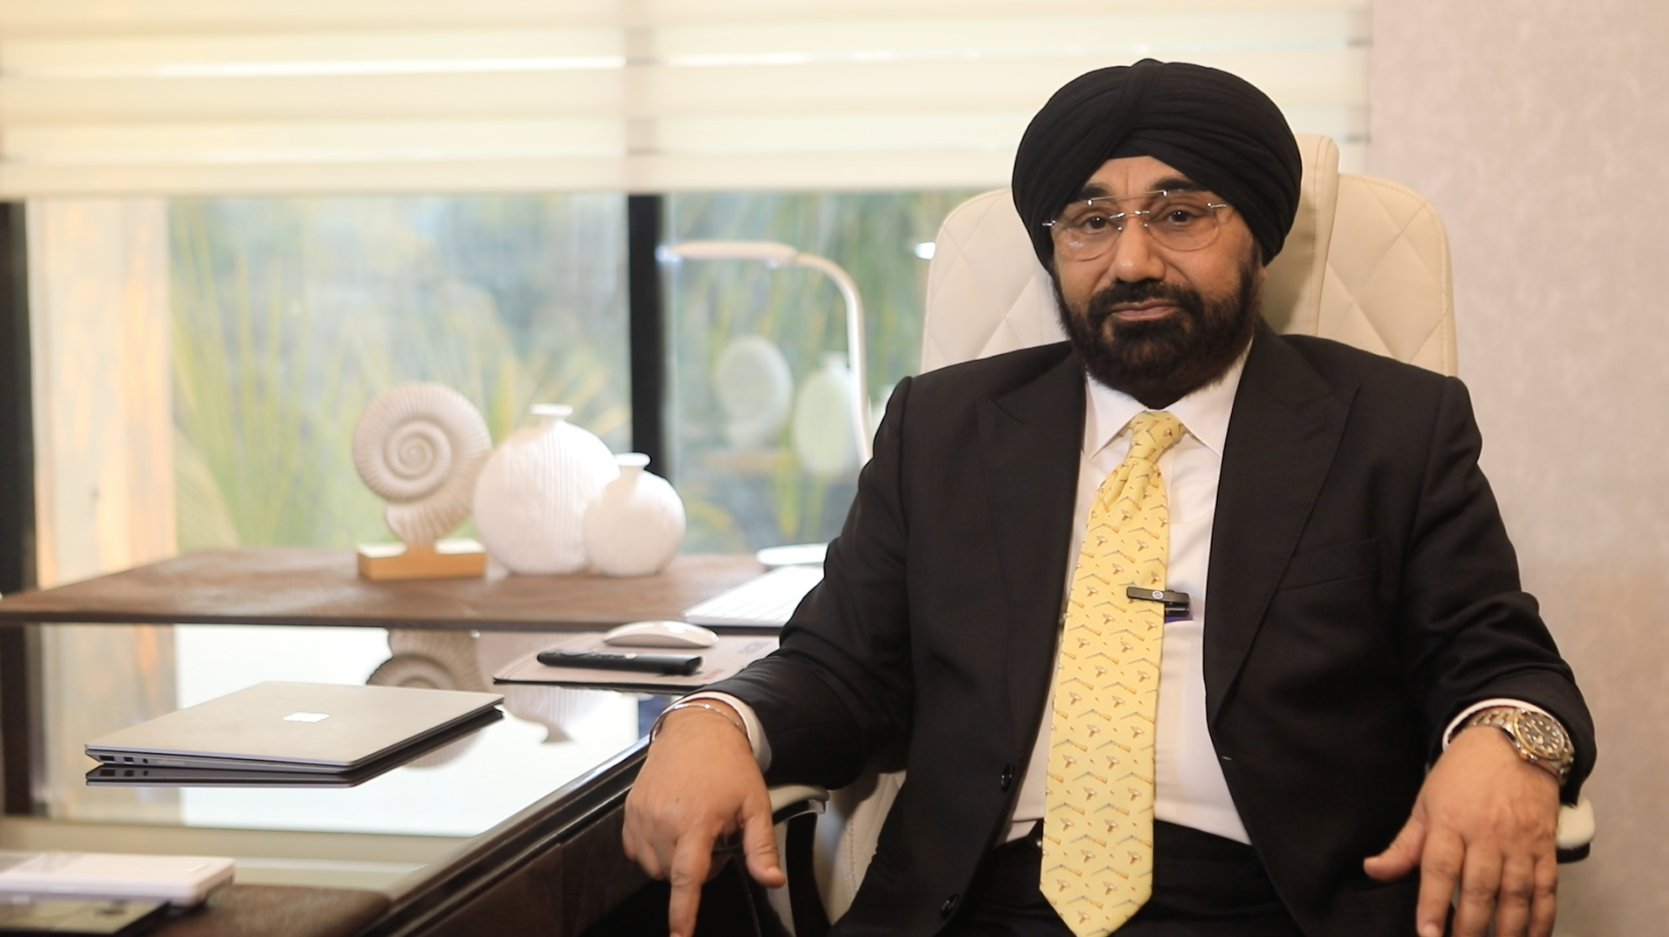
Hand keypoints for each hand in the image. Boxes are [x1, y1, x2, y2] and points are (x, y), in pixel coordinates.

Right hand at [622, 703, 785, 936]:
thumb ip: (761, 848)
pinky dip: (654, 850)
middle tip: (714, 837)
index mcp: (695, 821)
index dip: (681, 912)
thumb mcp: (755, 805)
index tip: (679, 936)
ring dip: (673, 860)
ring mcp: (641, 815)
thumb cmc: (727, 764)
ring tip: (693, 829)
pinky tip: (672, 828)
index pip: (685, 878)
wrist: (698, 730)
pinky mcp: (629, 811)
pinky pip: (636, 851)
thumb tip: (772, 880)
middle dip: (695, 868)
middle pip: (672, 876)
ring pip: (653, 867)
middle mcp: (662, 820)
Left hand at [1364, 726, 1560, 936]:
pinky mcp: (1545, 847)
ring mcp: (1519, 842)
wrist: (1514, 743)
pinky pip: (1546, 889)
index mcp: (1450, 822)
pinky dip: (1542, 919)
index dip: (1432, 904)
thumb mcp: (1426, 802)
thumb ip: (1404, 844)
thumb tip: (1372, 869)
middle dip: (1468, 927)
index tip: (1427, 934)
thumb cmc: (1463, 775)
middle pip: (1478, 888)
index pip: (1439, 869)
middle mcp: (1486, 835)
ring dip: (1507, 930)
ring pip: (1515, 894)